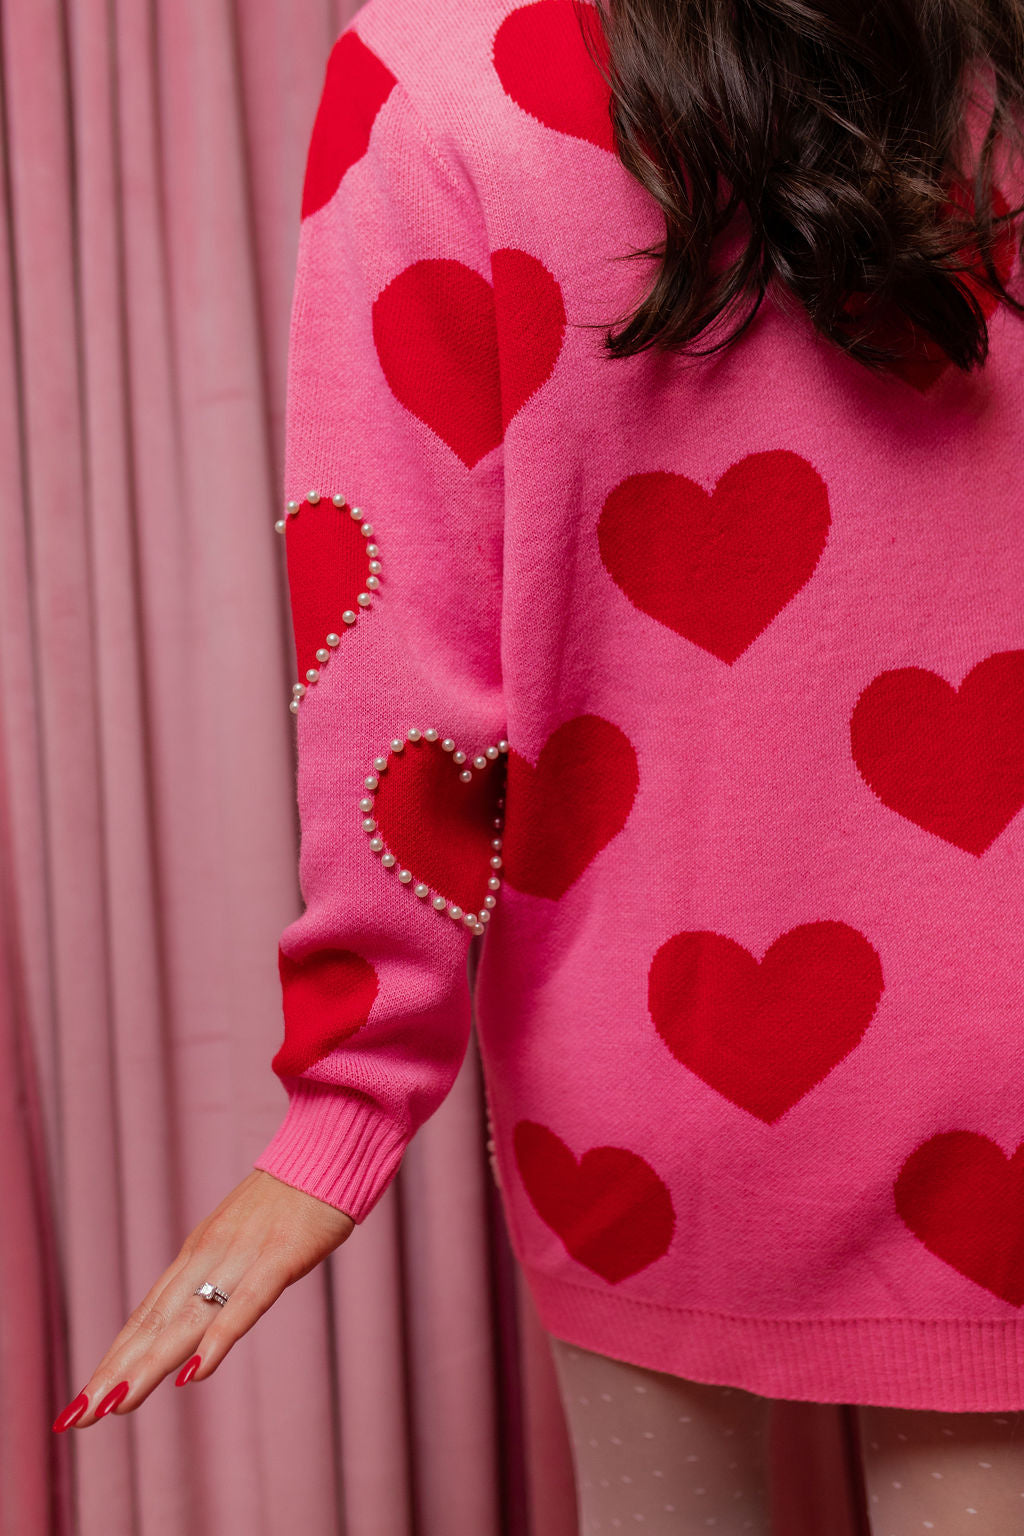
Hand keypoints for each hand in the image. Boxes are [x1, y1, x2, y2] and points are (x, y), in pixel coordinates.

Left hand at [53, 1169, 354, 1428]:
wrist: (329, 1147)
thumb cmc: (292, 1196)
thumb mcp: (244, 1236)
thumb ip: (220, 1274)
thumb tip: (197, 1319)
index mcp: (199, 1250)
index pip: (148, 1313)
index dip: (116, 1357)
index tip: (85, 1400)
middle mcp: (209, 1253)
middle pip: (155, 1321)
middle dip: (116, 1372)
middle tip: (79, 1417)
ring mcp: (244, 1253)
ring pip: (189, 1318)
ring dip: (150, 1365)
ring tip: (116, 1405)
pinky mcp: (282, 1254)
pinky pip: (247, 1303)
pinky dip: (220, 1338)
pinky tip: (197, 1372)